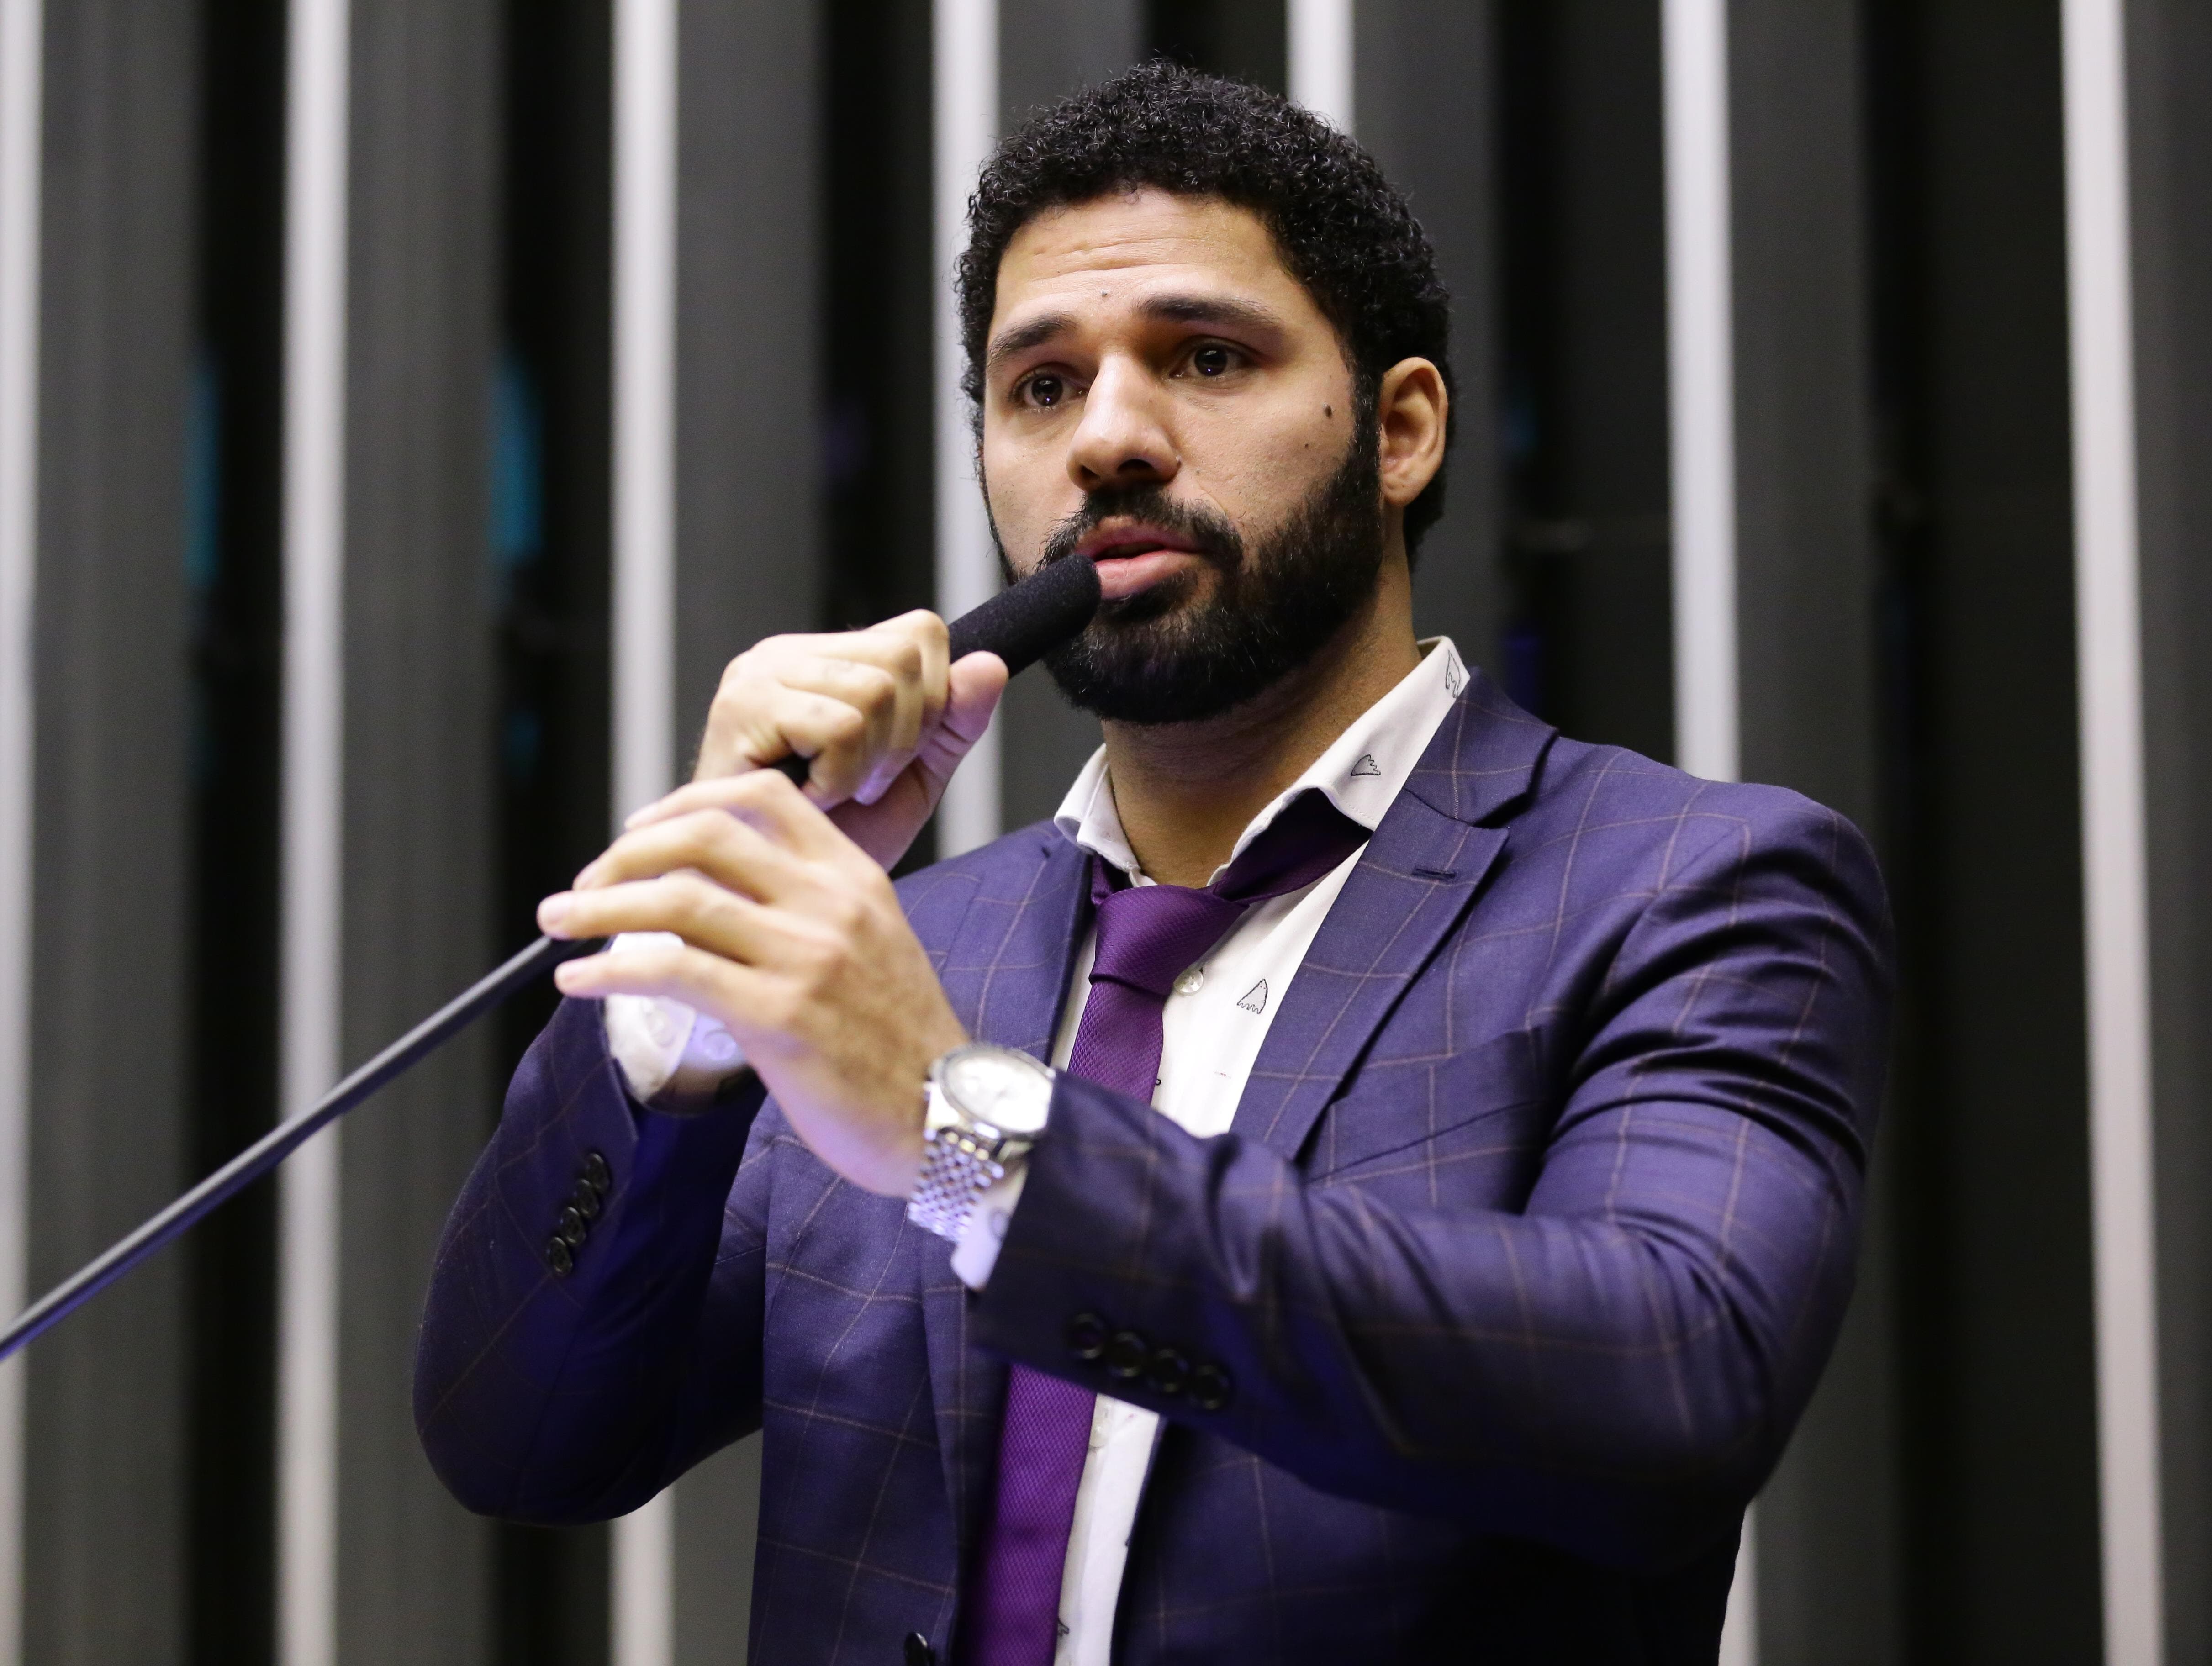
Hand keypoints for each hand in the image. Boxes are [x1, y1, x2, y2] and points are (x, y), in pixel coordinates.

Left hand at [538, 769, 967, 1196]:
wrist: (947, 1116)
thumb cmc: (900, 1044)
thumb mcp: (871, 947)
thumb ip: (804, 911)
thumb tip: (709, 894)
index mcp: (854, 878)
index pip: (761, 797)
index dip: (682, 803)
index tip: (637, 833)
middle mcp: (830, 905)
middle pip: (704, 835)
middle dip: (625, 852)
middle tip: (584, 884)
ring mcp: (805, 958)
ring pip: (677, 900)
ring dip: (598, 906)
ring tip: (558, 923)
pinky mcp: (779, 1018)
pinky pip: (673, 974)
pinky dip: (610, 971)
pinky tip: (577, 982)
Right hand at [690, 610, 1008, 868]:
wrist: (770, 899)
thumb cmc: (829, 841)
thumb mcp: (913, 777)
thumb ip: (954, 721)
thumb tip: (992, 663)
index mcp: (825, 658)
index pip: (919, 632)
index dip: (933, 702)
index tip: (893, 757)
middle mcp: (786, 654)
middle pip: (904, 657)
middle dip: (903, 738)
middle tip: (862, 782)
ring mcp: (759, 675)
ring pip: (876, 690)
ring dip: (868, 764)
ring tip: (834, 792)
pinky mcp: (742, 707)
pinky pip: (840, 726)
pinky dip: (840, 778)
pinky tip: (810, 799)